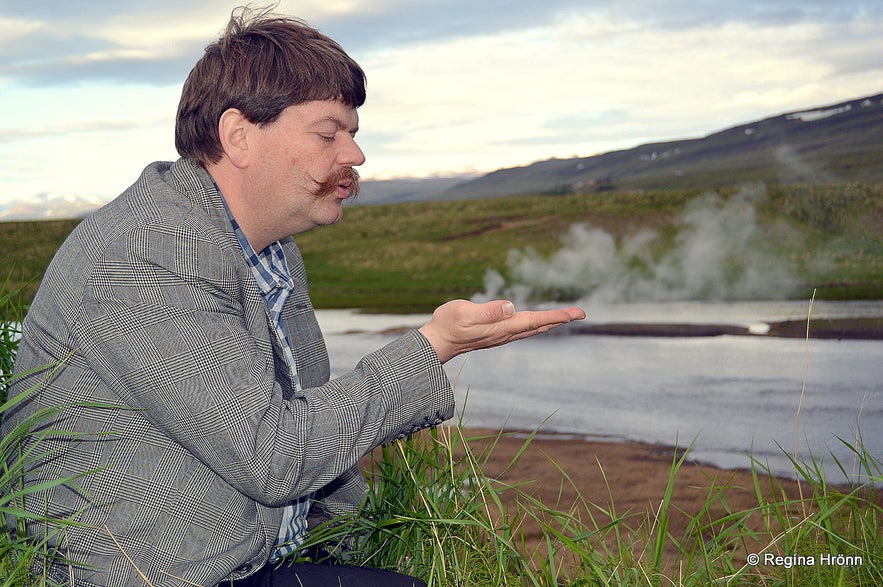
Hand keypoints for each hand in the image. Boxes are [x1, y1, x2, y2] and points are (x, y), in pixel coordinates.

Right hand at [418, 299, 585, 362]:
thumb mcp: (464, 313)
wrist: (436, 343)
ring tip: (565, 317)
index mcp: (502, 327)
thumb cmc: (447, 325)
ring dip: (549, 323)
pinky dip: (535, 324)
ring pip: (531, 329)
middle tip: (581, 313)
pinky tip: (535, 322)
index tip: (575, 313)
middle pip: (538, 326)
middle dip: (559, 319)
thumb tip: (511, 306)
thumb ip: (488, 311)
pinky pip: (522, 329)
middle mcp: (505, 334)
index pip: (535, 320)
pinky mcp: (494, 334)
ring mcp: (500, 335)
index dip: (556, 316)